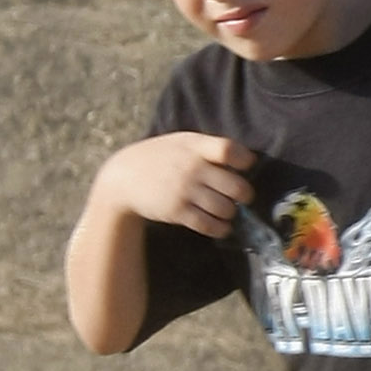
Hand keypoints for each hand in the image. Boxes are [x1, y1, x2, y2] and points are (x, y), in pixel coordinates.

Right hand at [96, 133, 256, 239]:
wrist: (123, 178)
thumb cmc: (160, 157)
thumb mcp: (182, 143)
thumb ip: (209, 148)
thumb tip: (246, 160)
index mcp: (194, 146)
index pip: (228, 150)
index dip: (244, 159)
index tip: (247, 165)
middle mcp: (191, 168)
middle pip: (235, 186)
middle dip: (245, 194)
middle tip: (244, 196)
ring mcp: (184, 191)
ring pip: (225, 208)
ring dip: (231, 212)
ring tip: (229, 210)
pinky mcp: (177, 211)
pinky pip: (208, 224)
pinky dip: (220, 228)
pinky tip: (222, 226)